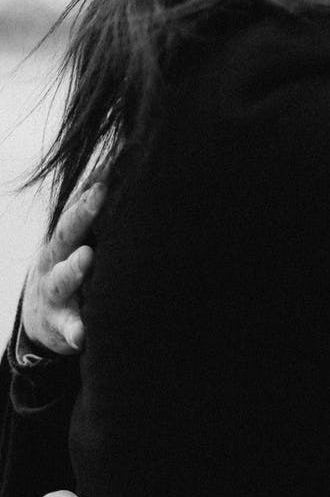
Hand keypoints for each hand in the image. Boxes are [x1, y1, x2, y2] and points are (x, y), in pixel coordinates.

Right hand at [21, 176, 106, 354]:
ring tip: (86, 257)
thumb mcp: (76, 235)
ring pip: (62, 279)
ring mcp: (55, 292)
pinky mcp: (60, 323)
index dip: (91, 188)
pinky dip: (74, 330)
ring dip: (74, 268)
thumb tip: (121, 162)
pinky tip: (82, 334)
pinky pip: (67, 327)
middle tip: (100, 193)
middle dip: (83, 213)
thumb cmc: (70, 264)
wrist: (41, 314)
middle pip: (67, 233)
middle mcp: (56, 259)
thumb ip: (94, 207)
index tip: (109, 169)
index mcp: (65, 236)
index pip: (76, 206)